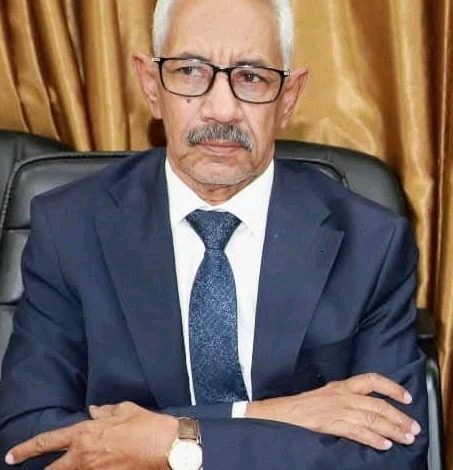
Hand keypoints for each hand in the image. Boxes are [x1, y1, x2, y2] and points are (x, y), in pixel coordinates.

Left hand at [5, 402, 177, 468]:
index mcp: (86, 433)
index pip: (48, 441)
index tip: (13, 455)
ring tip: (72, 465)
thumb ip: (105, 411)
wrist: (166, 447)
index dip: (27, 449)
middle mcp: (84, 456)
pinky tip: (97, 466)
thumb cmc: (146, 425)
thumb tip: (94, 411)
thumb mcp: (124, 409)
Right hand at [246, 373, 420, 449]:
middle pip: (377, 403)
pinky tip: (384, 445)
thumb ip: (347, 397)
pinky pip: (358, 431)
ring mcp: (338, 410)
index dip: (391, 387)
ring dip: (392, 429)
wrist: (285, 411)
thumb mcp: (328, 393)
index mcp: (342, 385)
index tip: (406, 397)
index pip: (371, 380)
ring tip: (406, 437)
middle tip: (413, 427)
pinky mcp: (333, 424)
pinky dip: (373, 439)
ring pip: (372, 418)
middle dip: (398, 416)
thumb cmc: (306, 404)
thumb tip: (368, 406)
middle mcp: (343, 395)